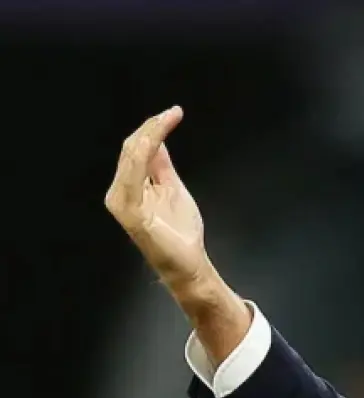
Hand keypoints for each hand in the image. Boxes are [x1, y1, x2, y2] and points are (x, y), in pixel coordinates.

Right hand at [104, 106, 210, 293]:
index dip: (152, 128)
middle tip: (172, 113)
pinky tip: (157, 140)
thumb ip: (160, 165)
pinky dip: (144, 155)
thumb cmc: (179, 230)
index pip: (136, 149)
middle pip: (131, 150)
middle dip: (151, 128)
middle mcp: (120, 191)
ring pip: (131, 159)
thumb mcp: (171, 187)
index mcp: (129, 185)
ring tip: (166, 120)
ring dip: (149, 136)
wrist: (187, 262)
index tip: (173, 113)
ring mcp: (122, 202)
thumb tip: (157, 139)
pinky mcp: (129, 212)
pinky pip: (134, 177)